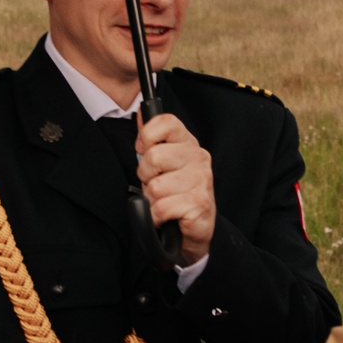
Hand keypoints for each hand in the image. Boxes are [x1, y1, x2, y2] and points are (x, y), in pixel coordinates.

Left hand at [135, 113, 214, 265]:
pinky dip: (157, 216)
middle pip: (153, 157)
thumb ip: (151, 140)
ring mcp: (201, 181)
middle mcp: (198, 158)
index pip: (166, 123)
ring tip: (164, 202)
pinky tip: (167, 216)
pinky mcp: (200, 204)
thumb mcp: (162, 164)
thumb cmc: (176, 195)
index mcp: (188, 144)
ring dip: (152, 200)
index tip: (145, 150)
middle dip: (146, 177)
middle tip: (157, 185)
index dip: (147, 136)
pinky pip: (161, 208)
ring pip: (155, 187)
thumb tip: (141, 113)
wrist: (195, 229)